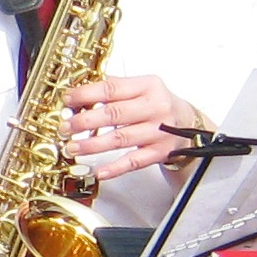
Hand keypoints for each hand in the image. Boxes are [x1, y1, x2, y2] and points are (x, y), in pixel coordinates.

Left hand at [64, 73, 196, 176]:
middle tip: (65, 127)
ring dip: (93, 145)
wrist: (190, 124)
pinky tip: (99, 171)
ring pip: (121, 139)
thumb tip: (80, 92)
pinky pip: (134, 162)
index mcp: (148, 86)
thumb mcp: (142, 87)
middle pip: (114, 114)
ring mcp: (159, 131)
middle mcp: (155, 107)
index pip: (112, 88)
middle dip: (84, 122)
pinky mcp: (160, 152)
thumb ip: (115, 87)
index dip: (86, 94)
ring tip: (73, 147)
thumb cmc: (159, 104)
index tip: (67, 99)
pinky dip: (115, 168)